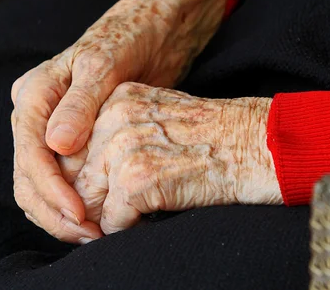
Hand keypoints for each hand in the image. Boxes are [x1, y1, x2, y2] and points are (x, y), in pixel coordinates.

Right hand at [11, 0, 232, 243]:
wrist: (158, 30)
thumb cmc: (132, 38)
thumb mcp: (106, 65)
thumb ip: (80, 103)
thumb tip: (56, 145)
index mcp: (35, 93)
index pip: (30, 153)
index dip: (51, 190)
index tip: (80, 216)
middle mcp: (38, 114)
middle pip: (29, 176)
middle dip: (53, 210)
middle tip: (89, 234)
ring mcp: (55, 128)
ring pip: (42, 183)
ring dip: (62, 213)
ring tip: (95, 232)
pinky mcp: (77, 138)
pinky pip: (65, 178)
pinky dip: (75, 201)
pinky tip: (99, 215)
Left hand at [72, 82, 281, 237]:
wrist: (258, 144)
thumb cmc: (214, 137)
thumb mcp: (156, 117)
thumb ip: (117, 133)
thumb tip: (85, 175)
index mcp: (115, 99)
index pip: (71, 147)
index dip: (79, 178)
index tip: (94, 197)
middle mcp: (113, 117)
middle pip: (71, 174)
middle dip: (86, 203)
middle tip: (106, 217)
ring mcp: (123, 146)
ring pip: (86, 201)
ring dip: (106, 218)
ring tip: (135, 214)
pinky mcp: (138, 178)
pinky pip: (111, 221)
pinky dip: (127, 229)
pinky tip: (153, 217)